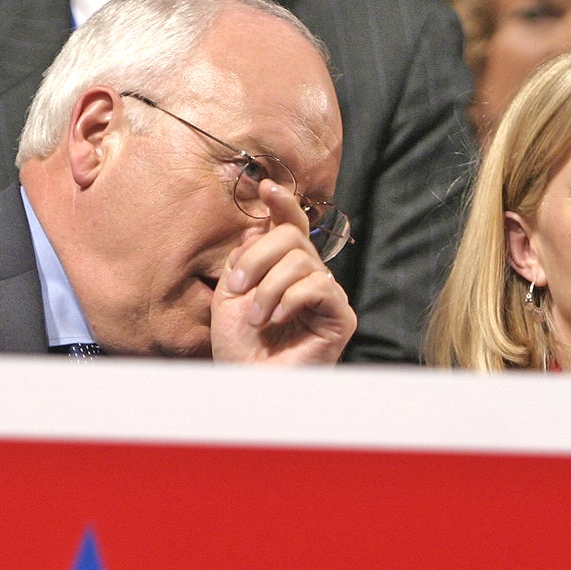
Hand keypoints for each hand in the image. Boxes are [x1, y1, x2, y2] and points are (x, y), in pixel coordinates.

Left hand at [210, 180, 355, 364]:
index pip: (291, 227)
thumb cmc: (240, 346)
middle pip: (293, 237)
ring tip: (258, 318)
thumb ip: (245, 257)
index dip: (282, 203)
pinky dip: (291, 299)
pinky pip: (319, 285)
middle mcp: (310, 278)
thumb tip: (260, 226)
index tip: (265, 186)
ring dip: (269, 288)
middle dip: (258, 258)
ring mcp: (327, 297)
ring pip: (302, 261)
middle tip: (238, 289)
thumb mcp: (230, 293)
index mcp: (284, 269)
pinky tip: (277, 321)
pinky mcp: (340, 316)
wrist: (249, 383)